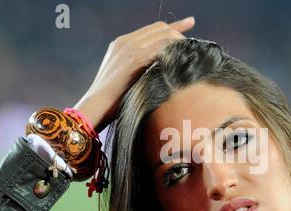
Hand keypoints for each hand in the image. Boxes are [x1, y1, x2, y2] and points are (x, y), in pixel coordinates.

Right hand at [73, 17, 195, 132]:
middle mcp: (125, 41)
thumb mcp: (126, 80)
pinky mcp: (134, 59)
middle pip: (160, 28)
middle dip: (180, 33)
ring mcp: (129, 48)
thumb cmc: (112, 102)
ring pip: (163, 35)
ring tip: (193, 54)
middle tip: (195, 45)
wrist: (95, 107)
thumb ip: (141, 71)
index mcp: (122, 44)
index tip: (190, 23)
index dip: (174, 26)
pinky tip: (185, 59)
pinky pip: (161, 47)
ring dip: (180, 43)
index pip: (153, 29)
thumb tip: (161, 76)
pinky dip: (175, 50)